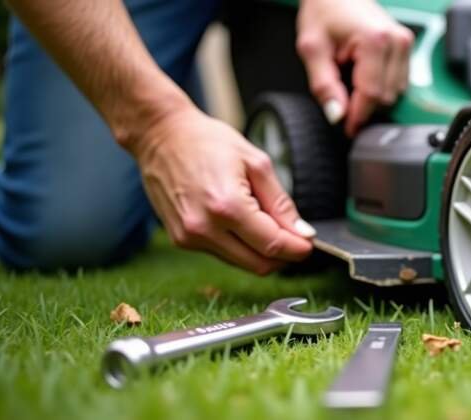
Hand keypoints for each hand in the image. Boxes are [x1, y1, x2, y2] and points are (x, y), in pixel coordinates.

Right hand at [127, 108, 315, 274]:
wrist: (160, 136)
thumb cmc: (207, 142)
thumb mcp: (256, 163)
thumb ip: (281, 203)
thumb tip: (302, 233)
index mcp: (227, 206)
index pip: (273, 245)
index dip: (298, 249)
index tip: (310, 244)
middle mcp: (205, 228)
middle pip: (259, 264)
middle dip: (283, 256)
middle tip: (295, 238)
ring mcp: (190, 237)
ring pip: (241, 263)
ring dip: (261, 251)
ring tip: (265, 222)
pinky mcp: (181, 240)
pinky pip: (222, 254)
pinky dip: (239, 245)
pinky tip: (241, 222)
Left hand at [296, 0, 414, 136]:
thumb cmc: (324, 11)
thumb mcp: (312, 49)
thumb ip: (323, 85)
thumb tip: (336, 115)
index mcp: (375, 41)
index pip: (371, 94)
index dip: (358, 116)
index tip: (347, 128)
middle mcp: (397, 42)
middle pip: (385, 97)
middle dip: (363, 105)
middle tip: (340, 96)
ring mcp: (405, 44)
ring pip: (395, 93)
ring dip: (373, 97)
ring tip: (351, 79)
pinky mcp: (407, 47)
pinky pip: (399, 82)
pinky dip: (381, 87)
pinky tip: (364, 75)